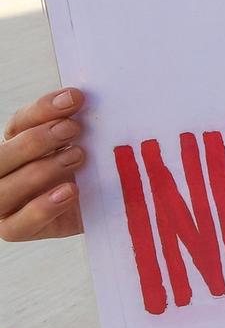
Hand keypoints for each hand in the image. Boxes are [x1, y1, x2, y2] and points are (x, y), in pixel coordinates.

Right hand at [2, 89, 85, 241]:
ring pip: (2, 190)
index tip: (75, 99)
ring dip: (39, 172)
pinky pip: (16, 226)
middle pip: (0, 157)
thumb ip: (79, 124)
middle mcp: (5, 172)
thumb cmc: (96, 168)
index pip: (19, 123)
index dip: (43, 109)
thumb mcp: (91, 143)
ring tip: (77, 158)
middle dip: (36, 141)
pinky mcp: (18, 228)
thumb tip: (82, 99)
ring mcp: (6, 203)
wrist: (110, 204)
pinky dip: (41, 209)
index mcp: (17, 144)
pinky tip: (69, 192)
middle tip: (73, 130)